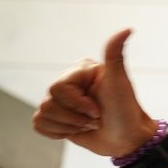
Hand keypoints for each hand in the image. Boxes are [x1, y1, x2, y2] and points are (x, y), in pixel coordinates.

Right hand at [32, 29, 156, 155]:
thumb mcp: (120, 81)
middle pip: (48, 103)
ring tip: (89, 124)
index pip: (57, 89)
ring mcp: (60, 101)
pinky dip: (59, 132)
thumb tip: (127, 28)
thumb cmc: (125, 110)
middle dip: (75, 117)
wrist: (127, 138)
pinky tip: (77, 129)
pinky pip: (39, 125)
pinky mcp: (55, 118)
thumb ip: (115, 54)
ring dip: (70, 126)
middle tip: (96, 118)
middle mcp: (67, 83)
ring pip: (43, 115)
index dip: (78, 104)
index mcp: (79, 71)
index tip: (98, 109)